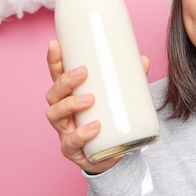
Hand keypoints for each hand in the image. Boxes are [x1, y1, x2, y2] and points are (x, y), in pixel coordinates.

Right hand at [44, 39, 150, 174]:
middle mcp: (62, 111)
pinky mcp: (72, 150)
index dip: (53, 60)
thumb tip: (143, 59)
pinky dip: (81, 134)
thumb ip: (131, 79)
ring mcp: (64, 130)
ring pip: (55, 115)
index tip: (54, 44)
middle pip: (53, 93)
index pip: (56, 75)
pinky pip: (71, 142)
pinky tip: (95, 127)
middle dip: (65, 81)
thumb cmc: (110, 119)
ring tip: (90, 99)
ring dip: (70, 104)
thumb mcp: (119, 97)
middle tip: (83, 72)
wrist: (112, 152)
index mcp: (70, 95)